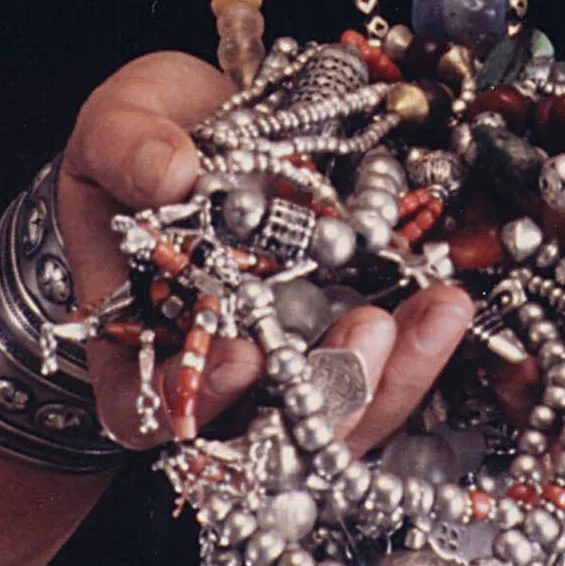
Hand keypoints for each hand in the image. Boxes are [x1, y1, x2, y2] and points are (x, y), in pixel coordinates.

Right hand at [56, 47, 473, 452]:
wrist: (201, 128)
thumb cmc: (137, 143)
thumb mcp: (114, 128)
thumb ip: (129, 151)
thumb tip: (171, 174)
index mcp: (134, 347)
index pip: (148, 410)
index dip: (201, 397)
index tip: (244, 355)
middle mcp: (216, 375)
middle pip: (267, 438)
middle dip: (328, 396)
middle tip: (369, 330)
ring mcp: (284, 363)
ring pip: (342, 416)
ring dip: (397, 376)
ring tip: (438, 309)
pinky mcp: (340, 338)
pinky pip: (385, 371)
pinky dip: (422, 346)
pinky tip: (450, 302)